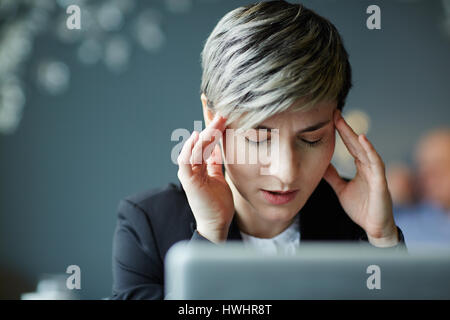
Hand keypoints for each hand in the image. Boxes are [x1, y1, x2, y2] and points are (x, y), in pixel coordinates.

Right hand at [177, 114, 234, 242]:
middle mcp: (193, 167)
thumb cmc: (218, 202)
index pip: (206, 141)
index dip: (211, 126)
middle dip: (211, 125)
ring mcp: (189, 173)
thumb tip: (217, 149)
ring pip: (195, 148)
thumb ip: (215, 163)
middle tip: (222, 112)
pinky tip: (197, 138)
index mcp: (200, 165)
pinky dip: (190, 149)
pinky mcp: (188, 180)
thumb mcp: (219, 177)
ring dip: (206, 133)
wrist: (217, 223)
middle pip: (201, 141)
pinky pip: (186, 161)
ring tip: (216, 121)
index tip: (219, 111)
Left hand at [323, 109, 398, 246]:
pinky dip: (369, 150)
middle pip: (356, 143)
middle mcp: (369, 166)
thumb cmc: (362, 208)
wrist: (373, 228)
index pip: (350, 145)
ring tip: (343, 122)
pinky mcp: (380, 181)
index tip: (330, 119)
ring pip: (365, 149)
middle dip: (345, 128)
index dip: (341, 132)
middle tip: (334, 113)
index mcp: (361, 167)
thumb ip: (333, 177)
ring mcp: (376, 172)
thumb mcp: (342, 189)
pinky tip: (362, 139)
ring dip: (354, 135)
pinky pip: (376, 162)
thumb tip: (321, 165)